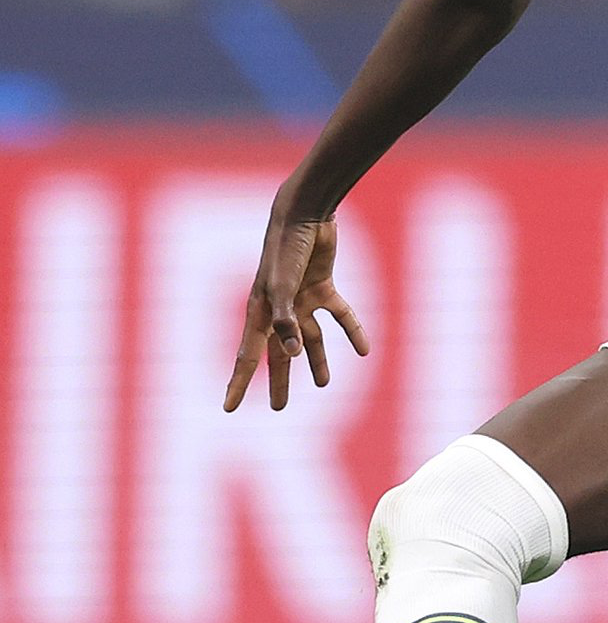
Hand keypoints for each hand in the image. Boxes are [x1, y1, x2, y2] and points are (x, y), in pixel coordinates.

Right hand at [224, 211, 370, 412]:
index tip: (229, 409)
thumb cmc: (285, 248)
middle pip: (279, 354)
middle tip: (278, 408)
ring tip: (324, 383)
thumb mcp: (283, 286)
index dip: (238, 384)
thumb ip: (285, 321)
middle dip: (279, 381)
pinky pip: (339, 315)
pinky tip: (364, 350)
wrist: (305, 213)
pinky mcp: (323, 286)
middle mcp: (278, 310)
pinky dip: (351, 331)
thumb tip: (291, 355)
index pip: (247, 357)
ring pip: (310, 339)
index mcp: (260, 312)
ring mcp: (300, 299)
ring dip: (317, 360)